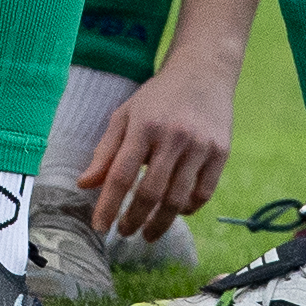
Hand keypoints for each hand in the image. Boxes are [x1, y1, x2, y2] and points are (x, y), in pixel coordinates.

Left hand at [80, 53, 235, 240]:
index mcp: (143, 125)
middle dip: (134, 219)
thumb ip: (106, 151)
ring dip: (160, 223)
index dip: (108, 205)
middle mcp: (173, 136)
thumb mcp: (125, 115)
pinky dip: (188, 209)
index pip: (121, 174)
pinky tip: (176, 212)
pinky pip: (203, 194)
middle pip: (151, 192)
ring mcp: (200, 145)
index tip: (99, 227)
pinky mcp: (221, 152)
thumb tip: (83, 185)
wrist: (203, 71)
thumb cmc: (157, 98)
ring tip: (147, 234)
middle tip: (125, 232)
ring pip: (178, 199)